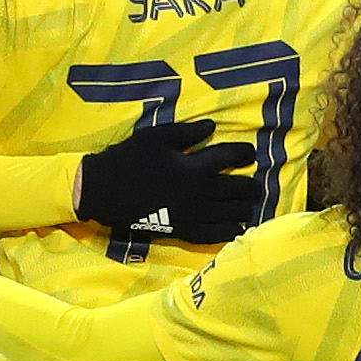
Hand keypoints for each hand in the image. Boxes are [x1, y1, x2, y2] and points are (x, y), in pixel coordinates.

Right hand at [79, 118, 257, 248]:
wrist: (107, 191)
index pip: (233, 157)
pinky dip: (232, 229)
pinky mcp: (186, 231)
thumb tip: (212, 126)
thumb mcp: (158, 137)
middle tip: (254, 184)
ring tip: (247, 204)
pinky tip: (237, 226)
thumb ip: (188, 132)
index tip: (249, 153)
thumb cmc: (131, 159)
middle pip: (242, 190)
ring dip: (246, 208)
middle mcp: (203, 194)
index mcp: (197, 168)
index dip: (245, 152)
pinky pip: (218, 234)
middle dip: (253, 185)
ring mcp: (196, 215)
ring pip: (236, 215)